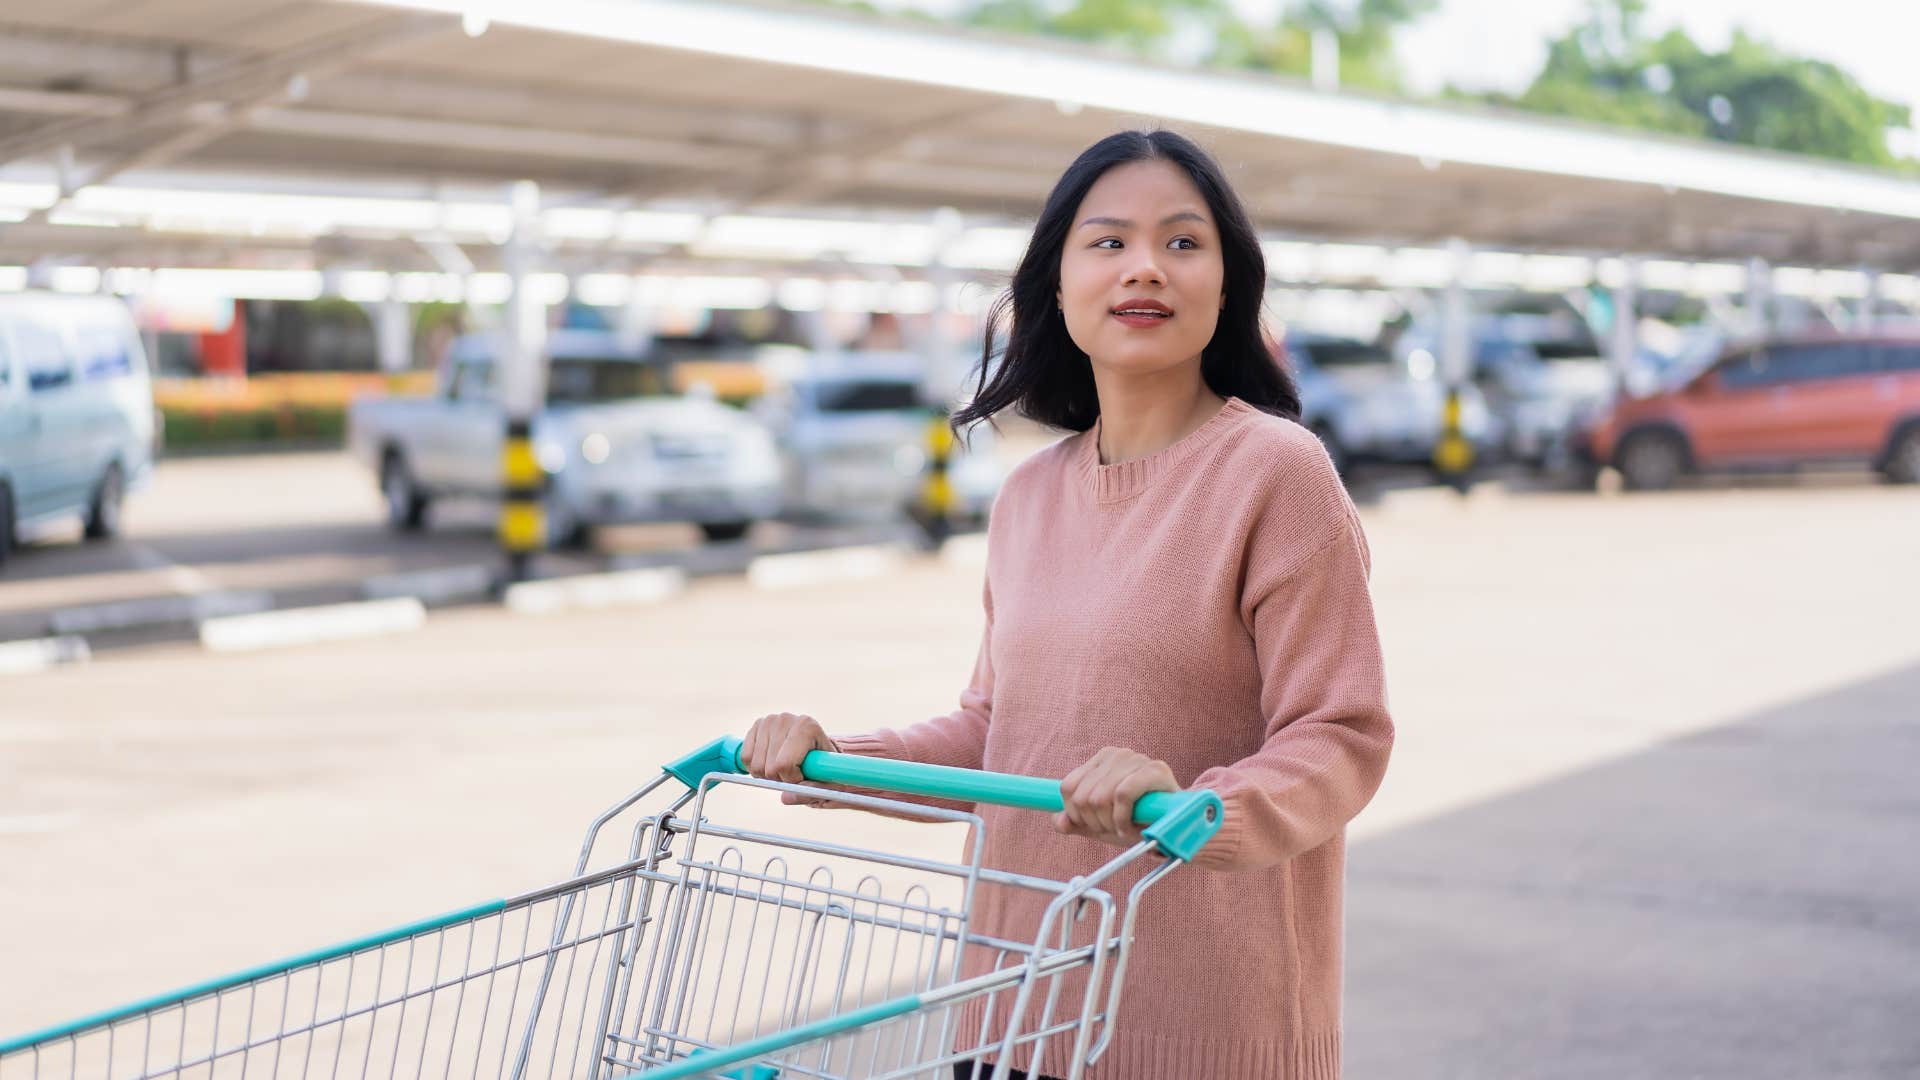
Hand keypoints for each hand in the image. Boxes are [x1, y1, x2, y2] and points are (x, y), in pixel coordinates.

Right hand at [741, 712, 838, 802]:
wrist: (815, 747)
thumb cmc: (823, 766)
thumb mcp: (826, 782)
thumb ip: (810, 792)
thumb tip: (785, 798)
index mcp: (807, 726)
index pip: (784, 764)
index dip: (791, 779)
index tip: (802, 777)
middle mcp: (786, 719)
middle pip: (769, 767)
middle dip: (780, 778)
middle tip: (793, 773)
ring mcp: (769, 721)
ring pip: (756, 765)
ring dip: (768, 775)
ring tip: (783, 768)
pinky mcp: (757, 726)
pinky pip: (745, 758)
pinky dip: (755, 768)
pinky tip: (770, 763)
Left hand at [1055, 747, 1177, 847]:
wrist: (1178, 824)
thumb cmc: (1138, 820)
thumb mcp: (1102, 823)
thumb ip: (1077, 822)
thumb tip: (1057, 822)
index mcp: (1101, 760)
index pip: (1068, 787)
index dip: (1075, 814)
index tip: (1092, 826)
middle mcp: (1117, 754)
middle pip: (1083, 796)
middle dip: (1095, 822)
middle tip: (1112, 829)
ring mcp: (1137, 759)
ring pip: (1101, 797)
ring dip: (1110, 823)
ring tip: (1122, 828)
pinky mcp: (1155, 770)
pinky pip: (1123, 795)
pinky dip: (1122, 818)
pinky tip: (1129, 827)